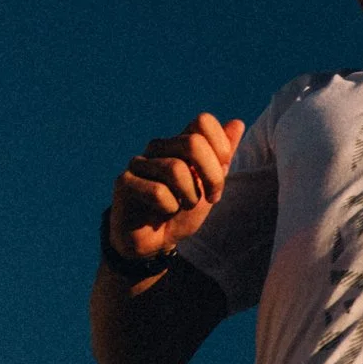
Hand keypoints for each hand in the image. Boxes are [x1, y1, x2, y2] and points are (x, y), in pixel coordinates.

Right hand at [107, 111, 245, 270]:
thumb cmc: (182, 212)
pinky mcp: (125, 182)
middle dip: (212, 177)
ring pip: (176, 169)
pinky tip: (163, 212)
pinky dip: (169, 208)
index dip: (221, 147)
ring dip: (189, 197)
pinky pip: (158, 192)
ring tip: (183, 206)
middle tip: (211, 197)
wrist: (155, 242)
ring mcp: (139, 163)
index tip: (223, 172)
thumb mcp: (209, 186)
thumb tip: (237, 123)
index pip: (203, 121)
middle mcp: (159, 147)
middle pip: (193, 143)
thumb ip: (222, 157)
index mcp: (180, 143)